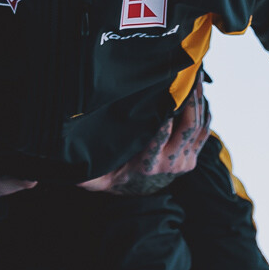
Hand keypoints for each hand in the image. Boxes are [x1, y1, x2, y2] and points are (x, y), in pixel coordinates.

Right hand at [78, 78, 210, 194]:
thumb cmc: (116, 176)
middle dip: (190, 100)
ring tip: (196, 78)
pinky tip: (200, 94)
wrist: (138, 194)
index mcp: (147, 163)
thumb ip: (84, 172)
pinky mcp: (192, 158)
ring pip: (198, 127)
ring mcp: (184, 161)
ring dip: (200, 102)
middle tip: (188, 75)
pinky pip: (204, 132)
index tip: (167, 89)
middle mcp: (169, 163)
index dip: (166, 113)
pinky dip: (205, 112)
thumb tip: (64, 165)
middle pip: (187, 127)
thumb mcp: (97, 177)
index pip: (159, 135)